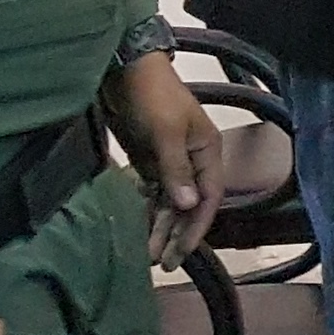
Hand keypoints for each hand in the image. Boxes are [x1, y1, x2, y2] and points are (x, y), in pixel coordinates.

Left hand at [103, 51, 222, 265]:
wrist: (125, 72)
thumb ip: (176, 169)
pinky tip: (140, 229)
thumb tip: (187, 205)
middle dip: (177, 234)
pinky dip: (148, 212)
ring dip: (161, 228)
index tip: (181, 251)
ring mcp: (170, 163)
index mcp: (207, 151)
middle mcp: (193, 161)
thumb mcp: (165, 132)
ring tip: (148, 255)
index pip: (208, 197)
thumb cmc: (152, 97)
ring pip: (170, 204)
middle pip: (189, 205)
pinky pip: (153, 195)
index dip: (197, 226)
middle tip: (162, 263)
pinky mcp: (149, 162)